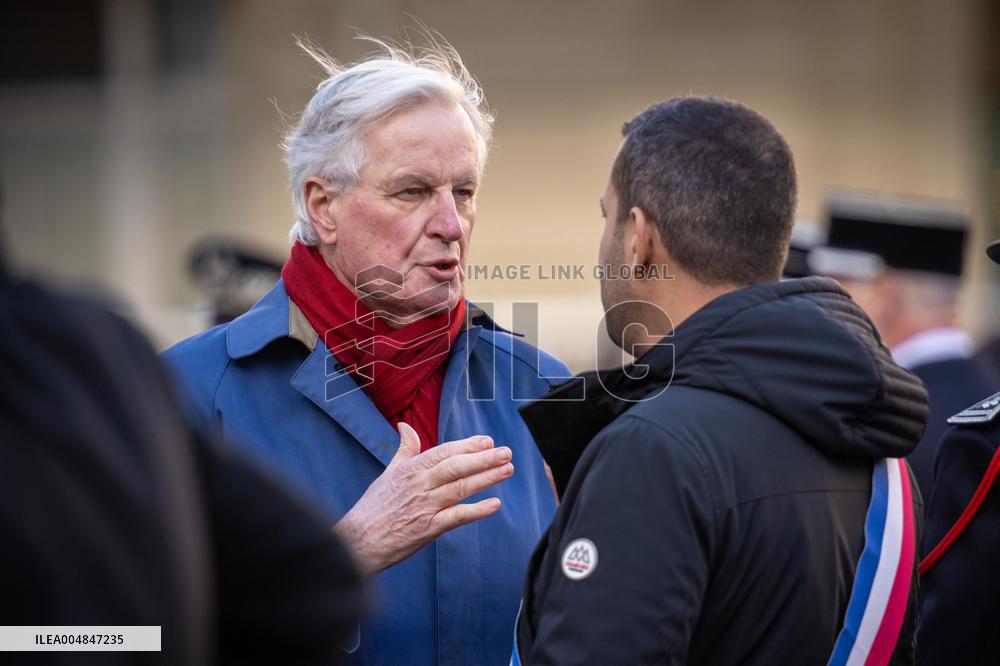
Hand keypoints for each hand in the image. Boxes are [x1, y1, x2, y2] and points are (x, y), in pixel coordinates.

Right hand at [334, 422, 513, 576]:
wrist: (359, 541)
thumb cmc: (374, 507)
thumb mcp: (388, 472)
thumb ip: (404, 449)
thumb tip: (404, 426)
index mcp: (410, 469)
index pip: (443, 452)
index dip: (467, 446)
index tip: (488, 441)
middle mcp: (419, 485)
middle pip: (456, 467)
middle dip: (483, 459)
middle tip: (506, 452)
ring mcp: (425, 506)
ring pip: (460, 488)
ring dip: (486, 478)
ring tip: (507, 470)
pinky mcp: (428, 529)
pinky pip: (457, 517)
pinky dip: (477, 510)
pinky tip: (495, 504)